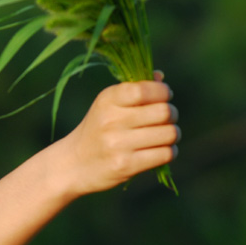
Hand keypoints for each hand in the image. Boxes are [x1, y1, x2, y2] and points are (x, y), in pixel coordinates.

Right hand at [51, 73, 179, 196]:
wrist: (72, 165)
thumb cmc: (97, 130)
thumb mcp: (107, 105)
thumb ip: (134, 89)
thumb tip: (160, 78)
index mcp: (108, 100)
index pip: (145, 89)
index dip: (163, 92)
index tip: (163, 96)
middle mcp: (112, 120)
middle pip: (164, 112)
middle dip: (172, 114)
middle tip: (167, 118)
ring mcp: (118, 144)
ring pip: (169, 134)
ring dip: (173, 134)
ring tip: (164, 136)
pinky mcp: (125, 165)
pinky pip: (165, 154)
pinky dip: (169, 152)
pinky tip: (160, 151)